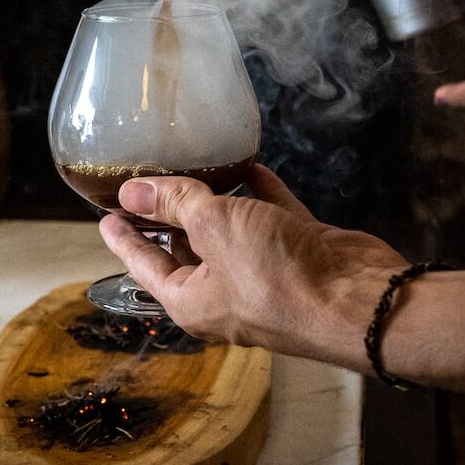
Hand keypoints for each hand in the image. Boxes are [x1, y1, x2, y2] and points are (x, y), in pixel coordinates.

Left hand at [99, 164, 407, 366]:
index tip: (105, 215)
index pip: (143, 264)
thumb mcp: (213, 228)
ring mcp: (263, 273)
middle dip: (168, 214)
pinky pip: (270, 218)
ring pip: (230, 231)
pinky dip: (259, 194)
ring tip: (194, 164)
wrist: (360, 299)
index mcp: (191, 299)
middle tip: (150, 177)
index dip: (123, 238)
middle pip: (184, 248)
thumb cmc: (272, 274)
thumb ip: (175, 203)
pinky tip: (248, 165)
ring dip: (216, 200)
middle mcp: (223, 291)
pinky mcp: (297, 254)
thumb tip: (131, 192)